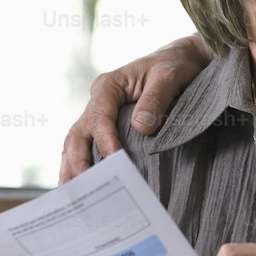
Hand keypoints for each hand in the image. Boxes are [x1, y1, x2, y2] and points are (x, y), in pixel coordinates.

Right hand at [58, 34, 211, 181]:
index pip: (99, 117)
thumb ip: (155, 99)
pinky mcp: (108, 127)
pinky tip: (82, 188)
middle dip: (77, 161)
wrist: (183, 60)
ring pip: (76, 143)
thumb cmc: (176, 65)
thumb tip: (141, 129)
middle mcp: (99, 100)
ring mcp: (100, 114)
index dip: (104, 140)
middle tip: (82, 187)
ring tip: (72, 195)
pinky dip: (82, 166)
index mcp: (109, 85)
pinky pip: (88, 147)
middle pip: (78, 133)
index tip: (114, 160)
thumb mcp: (170, 75)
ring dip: (72, 168)